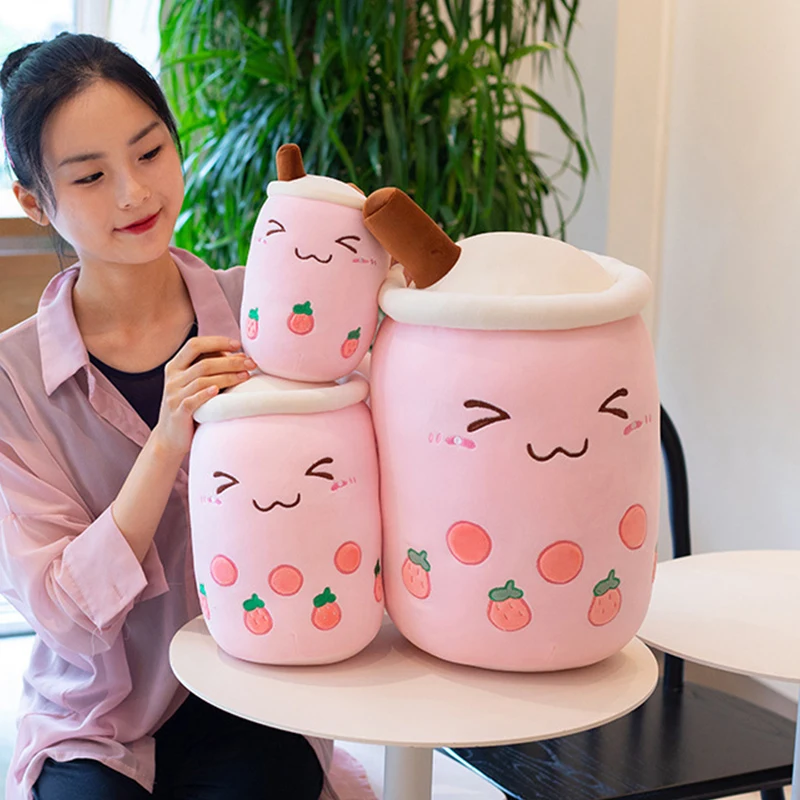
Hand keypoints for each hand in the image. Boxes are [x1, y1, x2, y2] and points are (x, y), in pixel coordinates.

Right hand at [152, 336, 253, 458]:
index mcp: (175, 366)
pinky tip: (219, 391)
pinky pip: (192, 400)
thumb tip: (239, 355)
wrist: (169, 438)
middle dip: (230, 361)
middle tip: (250, 363)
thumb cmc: (189, 406)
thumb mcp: (194, 383)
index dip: (217, 342)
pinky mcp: (178, 413)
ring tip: (246, 376)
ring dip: (227, 377)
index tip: (238, 344)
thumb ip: (210, 368)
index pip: (194, 345)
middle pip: (203, 363)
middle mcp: (172, 378)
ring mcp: (174, 396)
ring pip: (202, 380)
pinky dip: (206, 394)